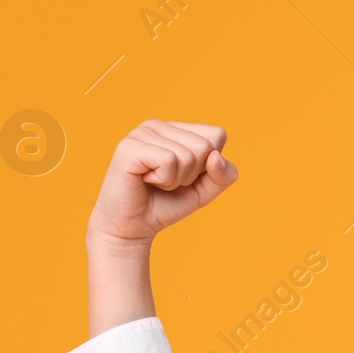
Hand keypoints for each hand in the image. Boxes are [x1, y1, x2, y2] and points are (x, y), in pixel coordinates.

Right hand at [88, 120, 237, 246]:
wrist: (134, 227)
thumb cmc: (166, 204)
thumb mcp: (205, 190)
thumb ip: (224, 175)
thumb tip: (215, 157)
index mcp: (175, 128)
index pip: (217, 135)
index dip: (209, 165)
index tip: (184, 176)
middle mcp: (157, 125)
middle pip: (205, 146)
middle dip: (192, 175)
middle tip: (167, 182)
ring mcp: (141, 132)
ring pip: (188, 155)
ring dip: (176, 180)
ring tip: (155, 183)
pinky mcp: (129, 147)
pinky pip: (169, 161)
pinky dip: (164, 180)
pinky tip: (145, 181)